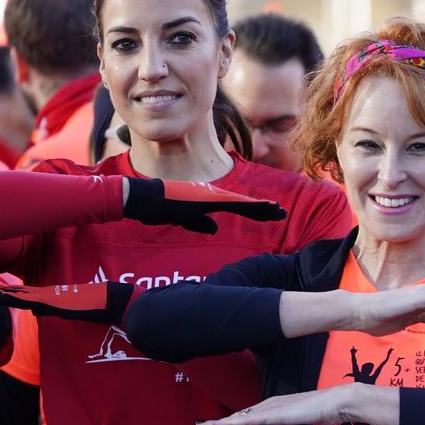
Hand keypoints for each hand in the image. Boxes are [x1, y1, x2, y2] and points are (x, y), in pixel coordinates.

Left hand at [0, 280, 133, 323]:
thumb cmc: (99, 306)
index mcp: (49, 296)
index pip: (21, 294)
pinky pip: (24, 299)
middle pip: (13, 292)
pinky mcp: (49, 300)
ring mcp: (46, 296)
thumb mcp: (78, 312)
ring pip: (14, 294)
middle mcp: (44, 293)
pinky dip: (9, 297)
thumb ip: (63, 311)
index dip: (5, 292)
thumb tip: (52, 314)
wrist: (111, 299)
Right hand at [123, 178, 285, 232]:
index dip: (255, 211)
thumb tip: (216, 229)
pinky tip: (265, 207)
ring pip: (243, 202)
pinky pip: (235, 203)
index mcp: (208, 200)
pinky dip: (252, 205)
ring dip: (263, 207)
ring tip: (280, 211)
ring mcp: (211, 195)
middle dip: (264, 209)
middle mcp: (213, 195)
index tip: (271, 215)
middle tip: (283, 214)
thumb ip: (200, 223)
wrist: (141, 198)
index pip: (237, 207)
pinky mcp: (208, 199)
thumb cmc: (158, 208)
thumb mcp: (183, 219)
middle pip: (244, 203)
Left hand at [194, 385, 383, 424]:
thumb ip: (288, 420)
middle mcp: (269, 405)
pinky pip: (246, 421)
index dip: (231, 423)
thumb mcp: (304, 419)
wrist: (338, 403)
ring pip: (237, 418)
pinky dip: (229, 423)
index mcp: (276, 407)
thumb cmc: (328, 410)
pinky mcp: (272, 414)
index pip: (248, 417)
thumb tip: (276, 423)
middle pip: (238, 416)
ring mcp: (269, 409)